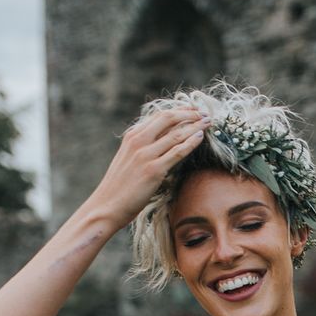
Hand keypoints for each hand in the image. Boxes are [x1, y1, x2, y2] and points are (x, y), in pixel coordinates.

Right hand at [87, 108, 210, 227]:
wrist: (106, 205)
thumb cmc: (118, 187)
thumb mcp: (128, 160)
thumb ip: (141, 149)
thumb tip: (160, 144)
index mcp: (132, 136)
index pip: (158, 116)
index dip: (178, 111)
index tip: (192, 110)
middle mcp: (138, 141)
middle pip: (168, 118)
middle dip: (189, 113)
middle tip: (204, 112)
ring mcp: (146, 155)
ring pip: (175, 134)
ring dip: (195, 126)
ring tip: (209, 121)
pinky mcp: (154, 170)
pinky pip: (177, 152)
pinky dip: (191, 143)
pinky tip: (201, 137)